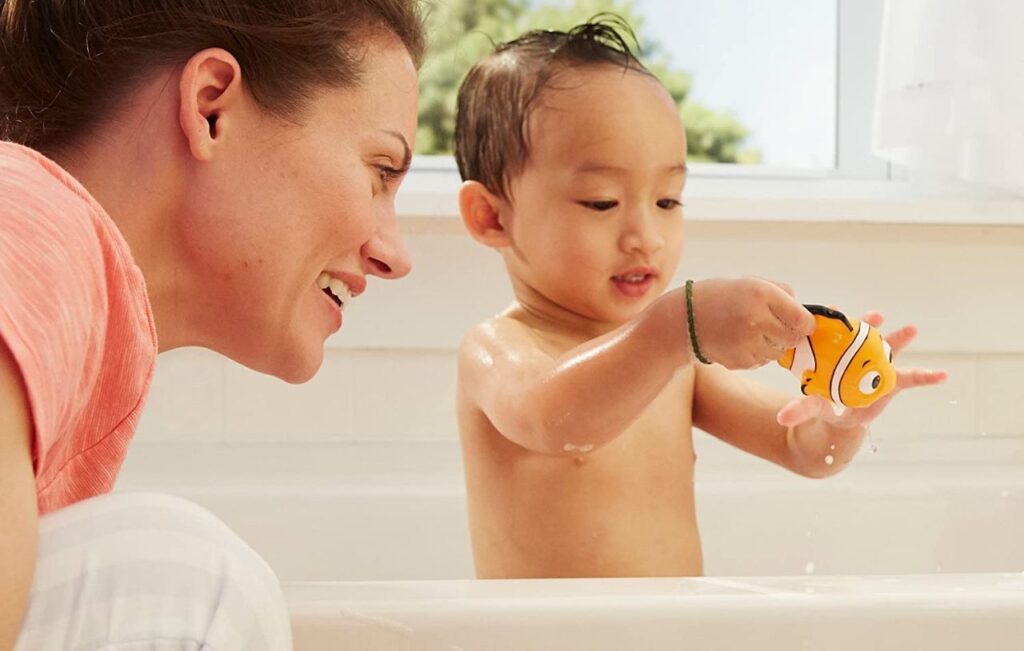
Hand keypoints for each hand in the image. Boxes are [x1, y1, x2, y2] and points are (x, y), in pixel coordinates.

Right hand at [690, 277, 815, 369]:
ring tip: (750, 331)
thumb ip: (781, 292)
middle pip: (793, 338)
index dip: (804, 322)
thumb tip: (807, 314)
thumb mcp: (749, 282)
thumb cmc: (719, 296)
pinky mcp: (740, 361)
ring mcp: (747, 343)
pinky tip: (738, 341)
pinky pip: (762, 360)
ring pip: (778, 352)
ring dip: (772, 344)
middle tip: (772, 325)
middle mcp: (756, 319)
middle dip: (788, 333)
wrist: (682, 319)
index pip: (803, 319)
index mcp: (761, 294)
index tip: (798, 320)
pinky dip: (756, 353)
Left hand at [776, 311, 947, 427]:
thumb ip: (801, 409)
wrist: (841, 417)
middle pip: (865, 339)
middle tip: (876, 315)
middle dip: (870, 326)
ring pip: (888, 350)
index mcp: (838, 358)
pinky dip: (927, 377)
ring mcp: (877, 367)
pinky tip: (943, 375)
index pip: (837, 338)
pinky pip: (912, 379)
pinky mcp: (892, 382)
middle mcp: (858, 357)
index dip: (836, 324)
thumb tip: (781, 417)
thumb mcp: (815, 406)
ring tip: (911, 329)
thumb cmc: (826, 404)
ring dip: (899, 339)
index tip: (836, 310)